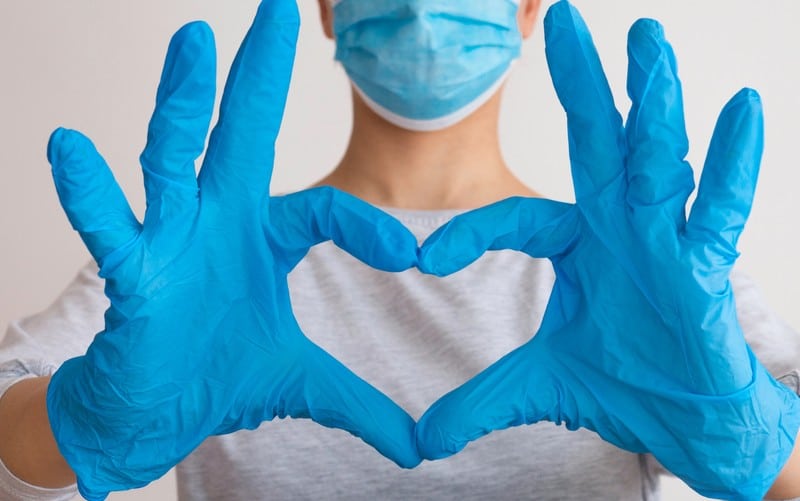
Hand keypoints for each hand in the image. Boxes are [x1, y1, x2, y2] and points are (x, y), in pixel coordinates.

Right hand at [45, 2, 419, 498]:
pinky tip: (69, 146)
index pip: (325, 209)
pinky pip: (109, 228)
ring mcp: (170, 241)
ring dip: (182, 104)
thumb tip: (416, 447)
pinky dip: (90, 193)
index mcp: (263, 237)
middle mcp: (217, 222)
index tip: (415, 255)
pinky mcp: (130, 275)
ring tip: (193, 43)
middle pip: (242, 134)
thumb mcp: (304, 384)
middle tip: (276, 5)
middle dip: (258, 73)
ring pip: (174, 160)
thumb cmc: (221, 376)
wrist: (157, 410)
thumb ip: (359, 404)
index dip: (369, 227)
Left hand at [415, 2, 799, 498]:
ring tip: (646, 39)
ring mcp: (666, 241)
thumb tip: (420, 442)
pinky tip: (743, 107)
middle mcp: (620, 229)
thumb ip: (480, 403)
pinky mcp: (707, 267)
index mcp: (577, 245)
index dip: (471, 236)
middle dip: (580, 84)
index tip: (423, 261)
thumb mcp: (539, 385)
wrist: (685, 419)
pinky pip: (719, 210)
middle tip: (560, 18)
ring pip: (657, 161)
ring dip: (653, 102)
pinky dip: (732, 163)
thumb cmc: (620, 384)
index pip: (515, 219)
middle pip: (595, 146)